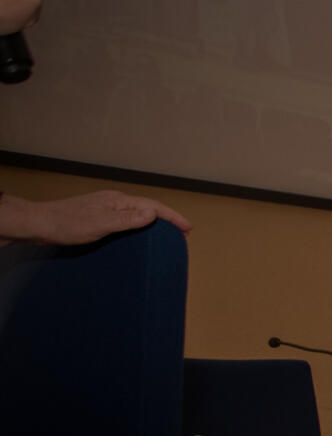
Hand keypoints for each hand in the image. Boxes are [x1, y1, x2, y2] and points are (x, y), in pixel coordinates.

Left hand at [0, 190, 191, 244]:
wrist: (39, 224)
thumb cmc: (68, 224)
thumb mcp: (100, 224)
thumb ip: (127, 219)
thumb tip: (154, 213)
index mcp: (118, 201)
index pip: (153, 206)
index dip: (172, 216)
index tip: (188, 228)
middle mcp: (115, 202)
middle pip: (148, 208)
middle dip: (167, 218)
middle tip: (183, 232)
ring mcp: (106, 209)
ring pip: (137, 214)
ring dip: (154, 222)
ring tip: (166, 234)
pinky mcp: (98, 217)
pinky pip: (126, 220)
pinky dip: (139, 226)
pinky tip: (138, 235)